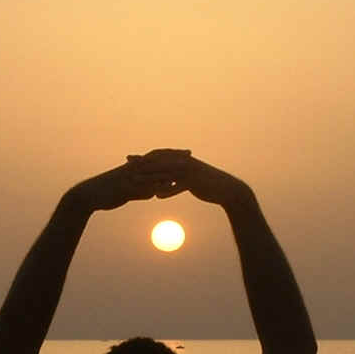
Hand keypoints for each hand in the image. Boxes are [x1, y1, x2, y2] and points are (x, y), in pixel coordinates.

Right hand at [70, 150, 190, 212]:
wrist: (88, 195)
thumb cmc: (107, 194)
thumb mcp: (128, 193)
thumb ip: (141, 192)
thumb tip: (152, 194)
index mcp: (134, 167)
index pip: (156, 158)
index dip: (171, 154)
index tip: (185, 152)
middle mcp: (132, 169)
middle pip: (157, 160)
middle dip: (173, 156)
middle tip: (190, 153)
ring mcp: (128, 178)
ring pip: (151, 172)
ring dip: (168, 169)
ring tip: (183, 168)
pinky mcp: (124, 188)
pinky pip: (142, 186)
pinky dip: (154, 186)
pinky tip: (166, 188)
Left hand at [126, 151, 251, 207]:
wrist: (226, 190)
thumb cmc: (208, 185)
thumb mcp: (190, 181)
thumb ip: (176, 181)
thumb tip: (163, 185)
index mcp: (182, 159)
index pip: (160, 157)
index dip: (144, 158)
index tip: (130, 159)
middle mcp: (184, 163)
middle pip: (160, 163)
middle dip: (143, 163)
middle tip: (127, 164)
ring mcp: (189, 172)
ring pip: (166, 174)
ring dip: (151, 177)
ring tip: (136, 181)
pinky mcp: (195, 182)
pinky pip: (178, 186)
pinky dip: (168, 191)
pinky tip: (157, 197)